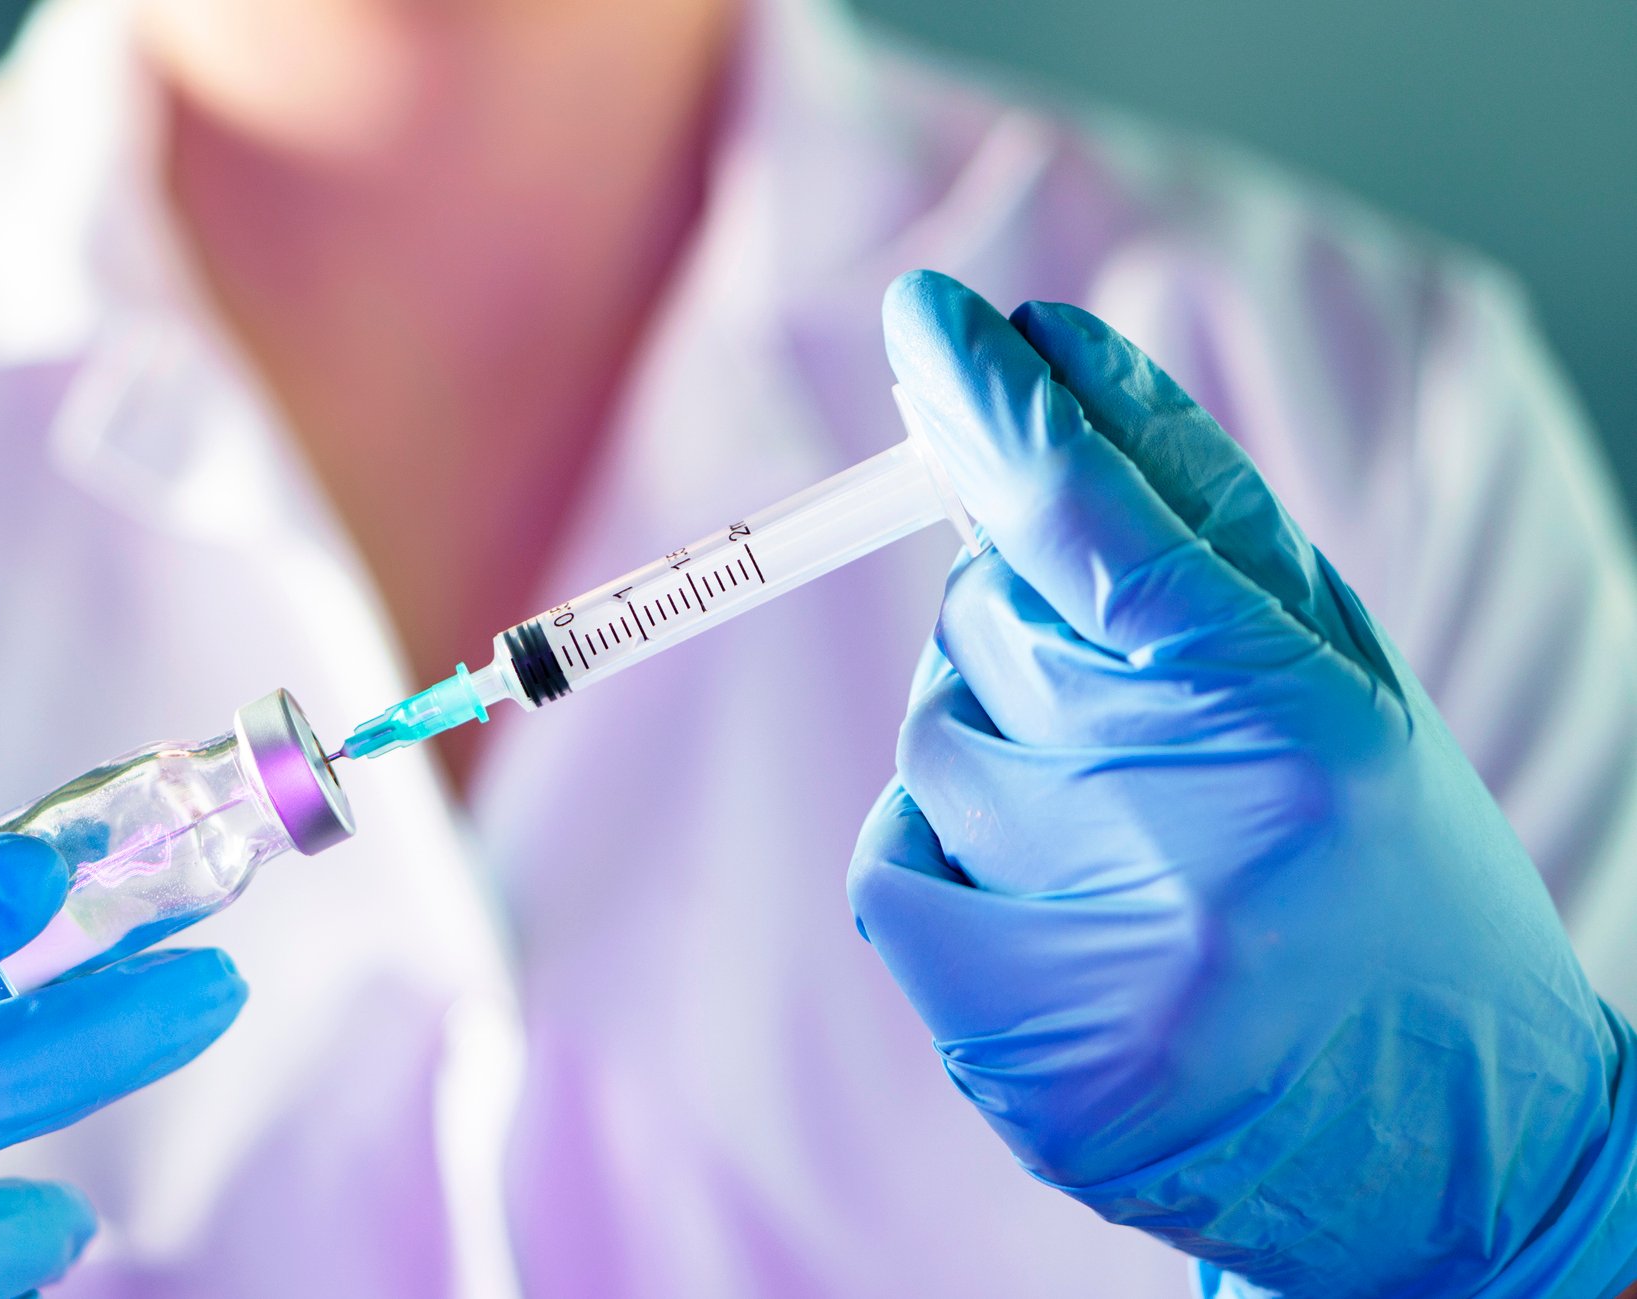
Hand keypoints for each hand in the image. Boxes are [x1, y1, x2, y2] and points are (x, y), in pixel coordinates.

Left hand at [851, 271, 1636, 1295]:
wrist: (1444, 1158)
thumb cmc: (1395, 885)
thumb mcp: (1347, 686)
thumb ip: (1204, 533)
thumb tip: (1043, 371)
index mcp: (1309, 729)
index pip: (1110, 534)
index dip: (1008, 418)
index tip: (932, 321)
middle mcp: (1204, 843)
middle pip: (992, 627)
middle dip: (1028, 629)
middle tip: (1126, 704)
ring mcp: (1104, 962)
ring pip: (937, 735)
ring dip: (998, 746)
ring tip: (1126, 833)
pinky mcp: (1020, 1052)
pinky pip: (892, 860)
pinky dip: (944, 851)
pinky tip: (1059, 900)